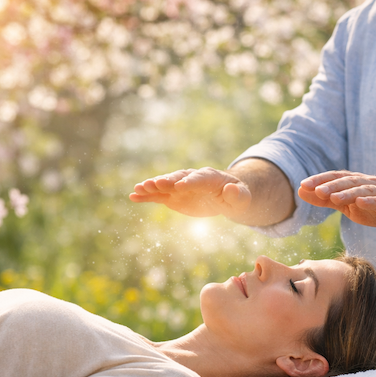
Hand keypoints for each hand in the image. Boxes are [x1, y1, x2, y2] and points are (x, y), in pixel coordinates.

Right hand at [130, 167, 250, 217]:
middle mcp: (192, 178)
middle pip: (178, 178)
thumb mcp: (242, 198)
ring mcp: (180, 187)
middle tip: (155, 184)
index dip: (189, 182)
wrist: (226, 196)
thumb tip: (231, 190)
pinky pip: (158, 195)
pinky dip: (147, 196)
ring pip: (165, 185)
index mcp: (211, 177)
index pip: (199, 179)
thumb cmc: (237, 197)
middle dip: (167, 181)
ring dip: (152, 186)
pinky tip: (133, 197)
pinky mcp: (173, 196)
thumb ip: (238, 195)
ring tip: (139, 188)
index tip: (179, 187)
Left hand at [298, 171, 375, 230]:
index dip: (320, 180)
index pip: (337, 178)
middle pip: (347, 182)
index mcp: (359, 184)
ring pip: (363, 190)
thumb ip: (329, 201)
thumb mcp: (353, 206)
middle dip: (328, 185)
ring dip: (346, 193)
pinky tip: (361, 203)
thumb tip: (303, 193)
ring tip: (331, 198)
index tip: (302, 185)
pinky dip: (371, 201)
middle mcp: (370, 184)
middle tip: (311, 189)